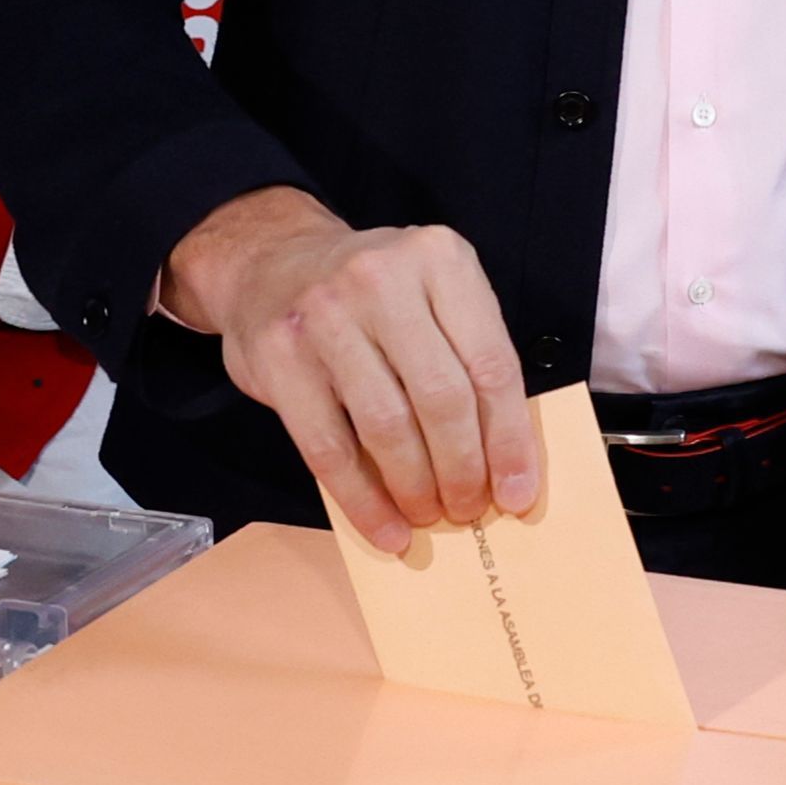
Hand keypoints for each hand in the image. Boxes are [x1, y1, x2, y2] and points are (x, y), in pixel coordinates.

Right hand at [158, 187, 537, 554]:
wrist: (269, 263)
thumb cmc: (370, 295)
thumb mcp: (431, 294)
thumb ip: (466, 356)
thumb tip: (504, 463)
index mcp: (439, 258)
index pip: (490, 363)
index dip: (509, 439)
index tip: (517, 492)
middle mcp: (381, 278)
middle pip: (441, 397)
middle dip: (463, 469)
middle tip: (469, 509)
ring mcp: (325, 314)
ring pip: (386, 426)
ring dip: (415, 487)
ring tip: (428, 515)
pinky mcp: (279, 356)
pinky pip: (329, 447)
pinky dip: (362, 499)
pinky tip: (383, 526)